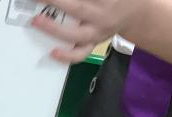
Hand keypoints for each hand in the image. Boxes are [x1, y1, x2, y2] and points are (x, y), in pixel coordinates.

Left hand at [32, 0, 146, 63]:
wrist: (135, 13)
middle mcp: (102, 14)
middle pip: (78, 8)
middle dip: (56, 2)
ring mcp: (98, 32)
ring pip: (76, 34)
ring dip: (55, 29)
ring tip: (36, 21)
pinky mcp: (93, 44)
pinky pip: (81, 54)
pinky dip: (67, 56)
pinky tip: (52, 53)